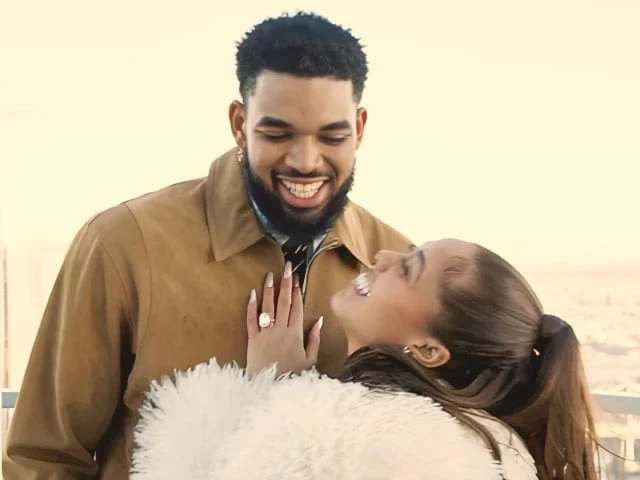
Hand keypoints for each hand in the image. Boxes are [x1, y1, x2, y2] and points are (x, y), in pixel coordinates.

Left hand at [246, 261, 322, 376]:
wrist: (272, 390)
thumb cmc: (293, 377)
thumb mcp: (310, 360)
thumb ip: (314, 339)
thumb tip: (320, 321)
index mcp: (296, 334)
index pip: (297, 308)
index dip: (297, 292)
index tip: (298, 278)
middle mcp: (280, 330)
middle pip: (284, 303)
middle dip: (286, 283)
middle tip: (287, 267)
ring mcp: (265, 334)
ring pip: (267, 308)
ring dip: (269, 290)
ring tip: (270, 275)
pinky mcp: (252, 340)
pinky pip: (251, 320)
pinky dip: (251, 306)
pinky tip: (252, 293)